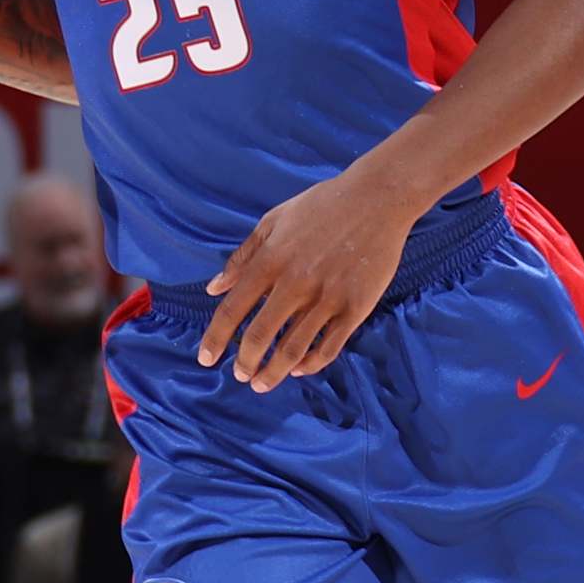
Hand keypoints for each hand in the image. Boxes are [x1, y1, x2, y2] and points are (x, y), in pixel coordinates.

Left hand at [199, 169, 416, 389]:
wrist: (377, 199)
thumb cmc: (322, 206)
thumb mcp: (273, 221)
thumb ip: (242, 257)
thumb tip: (213, 289)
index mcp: (271, 261)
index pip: (233, 310)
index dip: (215, 338)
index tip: (205, 359)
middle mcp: (296, 283)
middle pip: (261, 336)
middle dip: (245, 363)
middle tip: (239, 375)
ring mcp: (327, 297)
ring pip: (293, 349)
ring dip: (273, 372)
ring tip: (261, 383)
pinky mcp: (356, 307)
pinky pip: (329, 346)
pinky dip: (311, 364)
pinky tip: (298, 369)